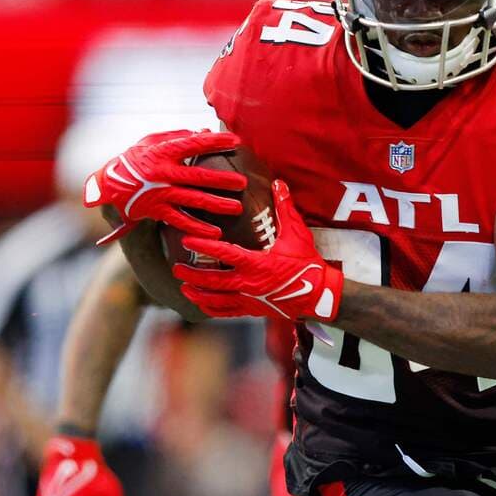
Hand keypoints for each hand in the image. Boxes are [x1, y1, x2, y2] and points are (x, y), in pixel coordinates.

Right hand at [83, 129, 246, 244]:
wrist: (108, 184)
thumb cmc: (135, 159)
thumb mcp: (150, 142)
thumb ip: (176, 136)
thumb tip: (203, 131)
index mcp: (162, 152)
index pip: (193, 145)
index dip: (215, 142)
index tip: (235, 141)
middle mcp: (162, 173)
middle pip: (198, 176)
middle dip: (222, 180)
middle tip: (243, 183)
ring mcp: (160, 193)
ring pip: (193, 200)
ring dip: (216, 205)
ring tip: (237, 208)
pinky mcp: (157, 210)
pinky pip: (180, 220)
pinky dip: (197, 228)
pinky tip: (215, 233)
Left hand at [173, 180, 342, 320]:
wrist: (318, 294)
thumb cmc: (307, 264)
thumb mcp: (297, 233)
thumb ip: (285, 208)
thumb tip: (279, 183)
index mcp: (257, 263)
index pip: (224, 253)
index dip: (204, 245)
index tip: (187, 239)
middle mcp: (249, 283)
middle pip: (212, 280)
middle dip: (192, 274)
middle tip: (177, 267)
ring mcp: (249, 300)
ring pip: (215, 299)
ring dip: (197, 293)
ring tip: (184, 286)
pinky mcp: (252, 310)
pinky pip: (226, 312)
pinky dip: (211, 308)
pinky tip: (201, 303)